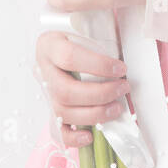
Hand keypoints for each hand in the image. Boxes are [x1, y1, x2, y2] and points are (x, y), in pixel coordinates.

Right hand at [35, 30, 129, 148]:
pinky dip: (73, 138)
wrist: (65, 42)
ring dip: (94, 114)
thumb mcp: (87, 29)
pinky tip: (90, 136)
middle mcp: (43, 70)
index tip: (121, 69)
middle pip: (65, 91)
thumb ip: (101, 40)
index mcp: (49, 45)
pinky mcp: (51, 109)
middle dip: (99, 94)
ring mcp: (45, 92)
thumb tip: (124, 65)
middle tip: (122, 89)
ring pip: (62, 111)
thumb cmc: (80, 35)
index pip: (69, 57)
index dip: (98, 65)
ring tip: (117, 109)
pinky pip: (56, 130)